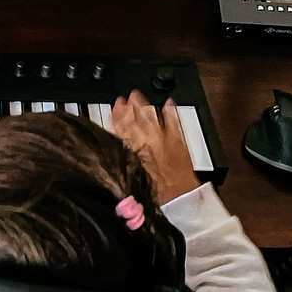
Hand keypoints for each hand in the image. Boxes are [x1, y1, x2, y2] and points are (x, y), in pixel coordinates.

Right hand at [111, 89, 198, 205]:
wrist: (178, 195)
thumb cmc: (156, 192)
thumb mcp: (132, 176)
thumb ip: (124, 160)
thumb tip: (114, 152)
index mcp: (134, 148)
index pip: (122, 128)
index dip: (117, 117)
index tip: (114, 107)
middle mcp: (147, 140)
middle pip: (135, 119)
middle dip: (129, 108)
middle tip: (124, 99)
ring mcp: (163, 137)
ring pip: (151, 116)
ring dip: (143, 106)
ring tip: (138, 97)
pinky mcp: (178, 139)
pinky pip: (174, 120)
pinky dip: (171, 110)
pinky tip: (168, 102)